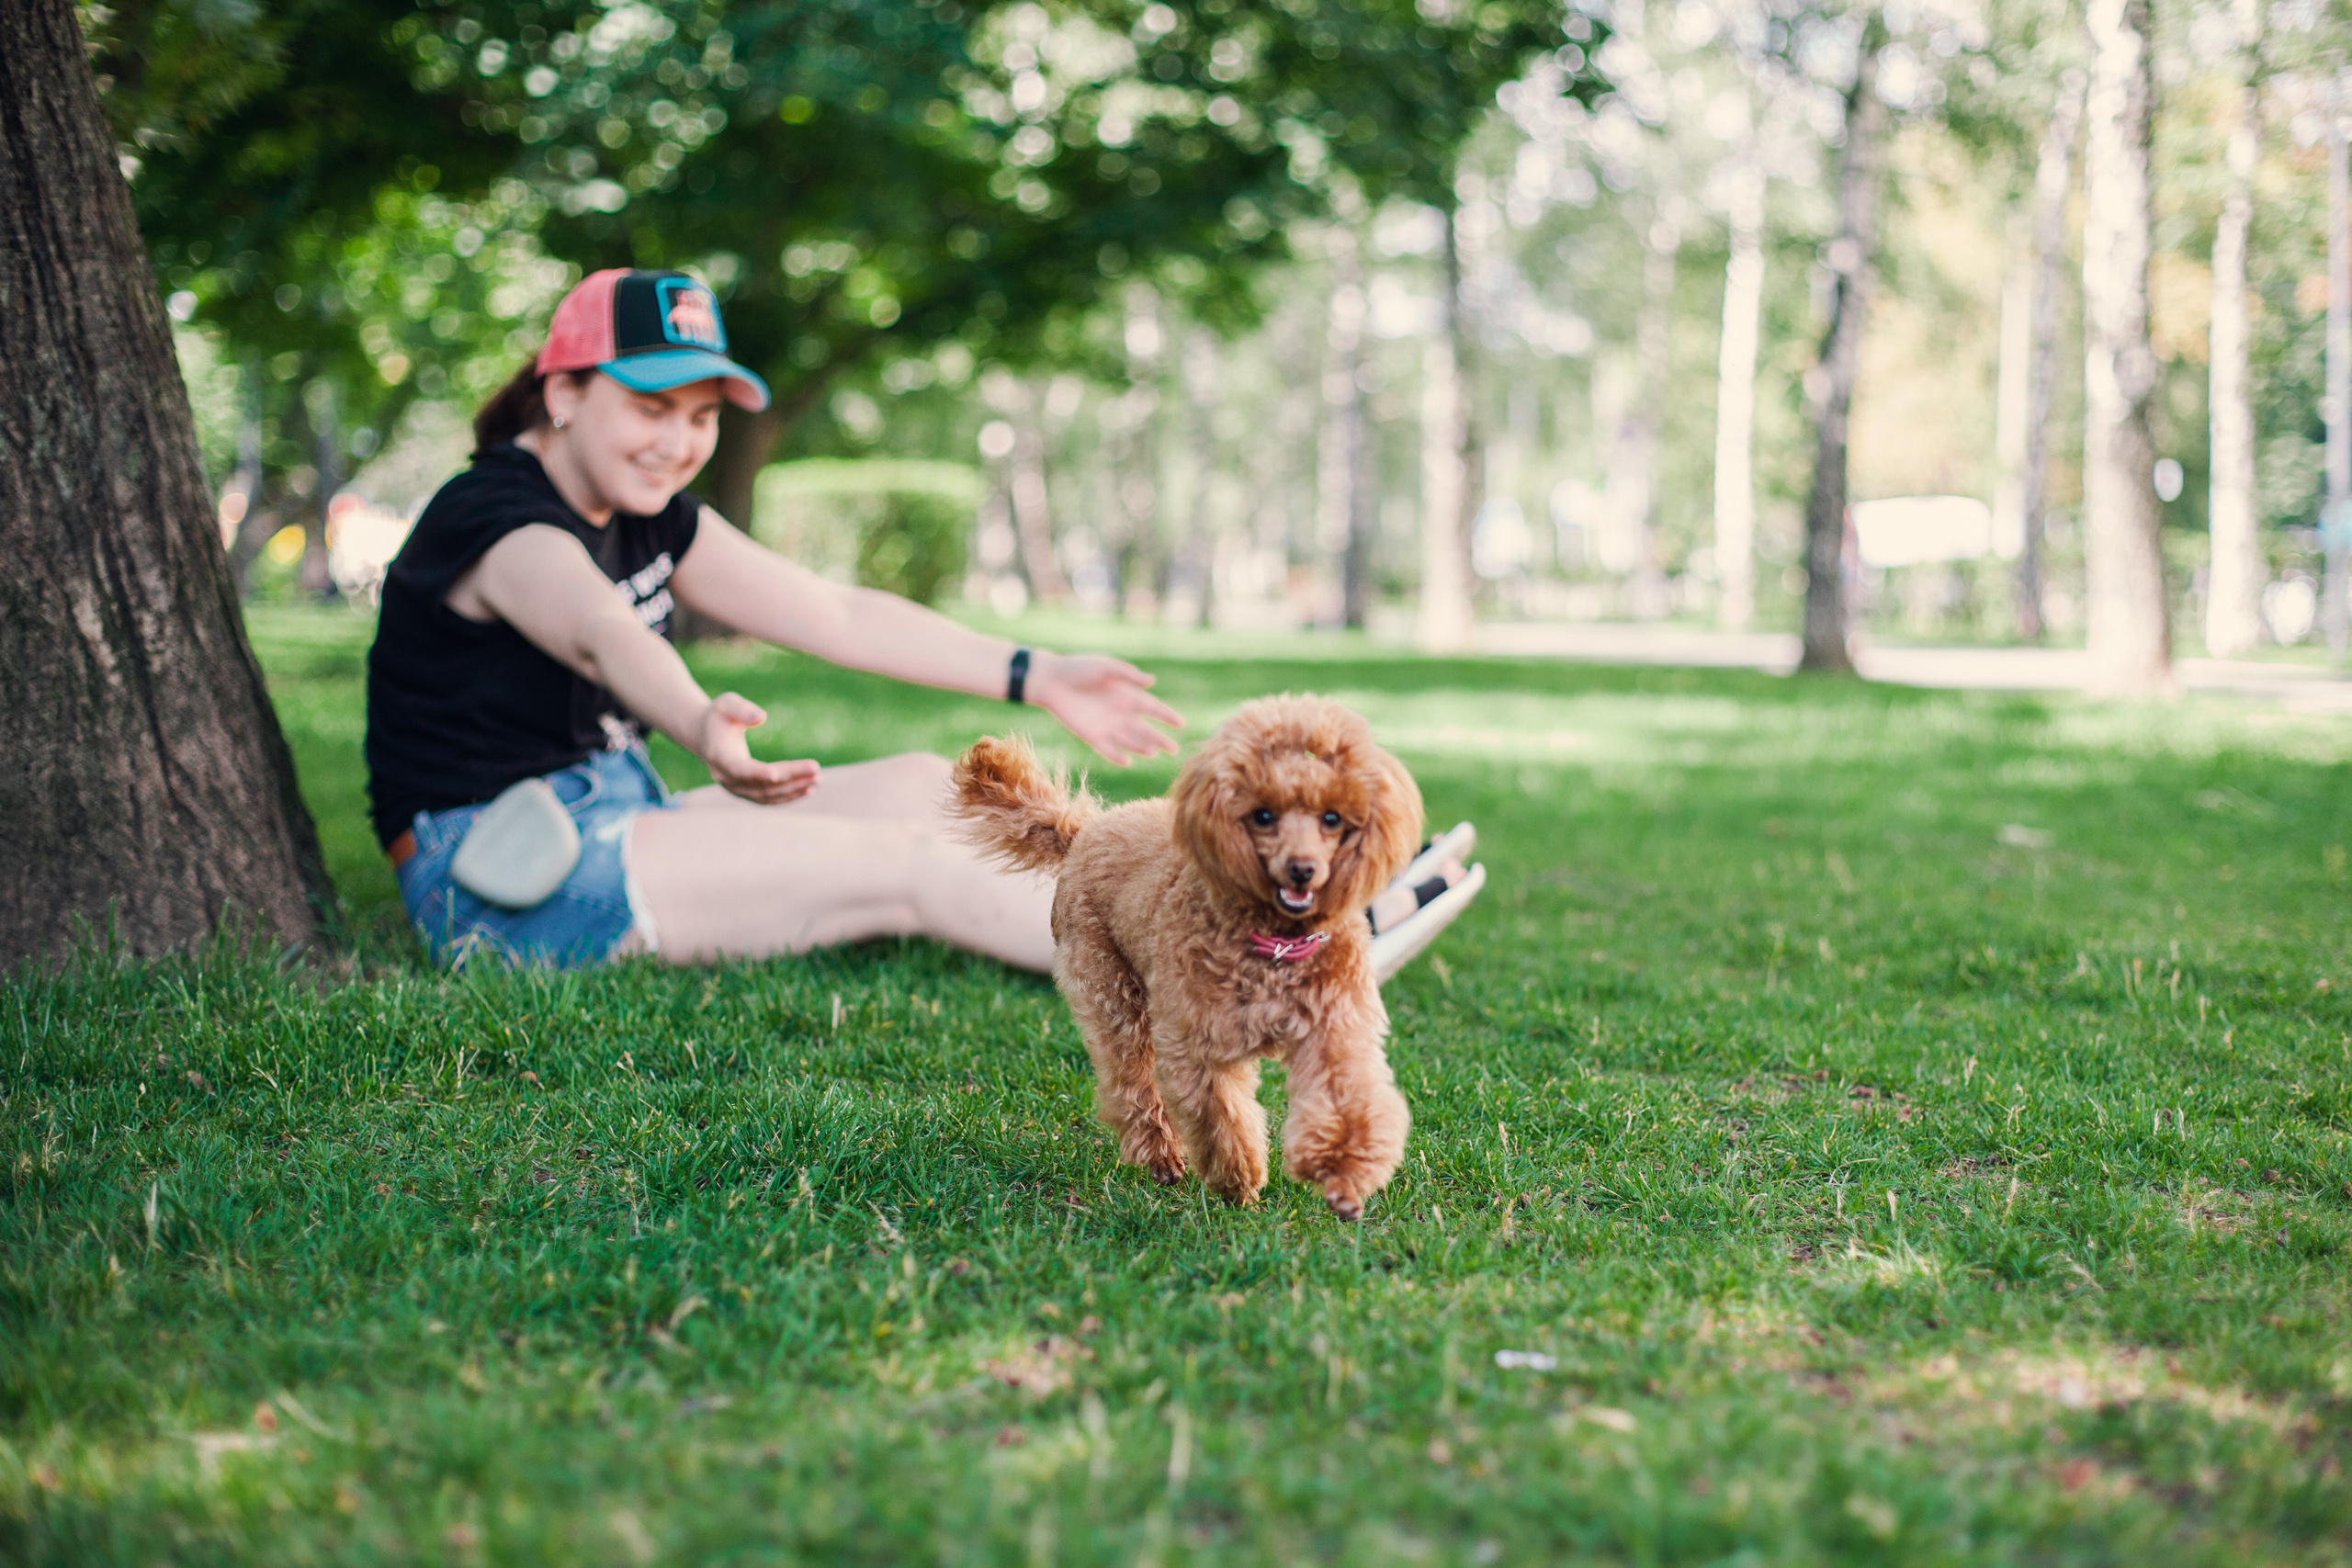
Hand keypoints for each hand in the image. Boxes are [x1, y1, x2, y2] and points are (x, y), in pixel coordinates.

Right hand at [695, 692, 819, 803]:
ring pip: (766, 795)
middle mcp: (725, 777)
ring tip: (817, 780)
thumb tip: (762, 717)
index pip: (740, 769)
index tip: (778, 773)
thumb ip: (742, 709)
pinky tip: (808, 790)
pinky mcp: (744, 792)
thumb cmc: (719, 715)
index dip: (758, 773)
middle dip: (789, 778)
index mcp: (719, 756)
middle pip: (760, 784)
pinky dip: (787, 796)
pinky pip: (768, 798)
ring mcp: (734, 788)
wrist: (706, 735)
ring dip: (793, 790)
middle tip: (816, 771)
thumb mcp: (727, 703)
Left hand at [1028, 652, 1183, 764]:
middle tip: (1174, 750)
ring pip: (1129, 740)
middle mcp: (1120, 712)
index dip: (1167, 716)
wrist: (1051, 681)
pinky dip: (1117, 755)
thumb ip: (1128, 674)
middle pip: (1145, 730)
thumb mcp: (1106, 667)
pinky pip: (1107, 749)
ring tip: (1152, 753)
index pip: (1153, 708)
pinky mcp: (1091, 735)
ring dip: (1140, 747)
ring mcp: (1106, 726)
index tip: (1181, 724)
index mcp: (1127, 694)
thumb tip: (1151, 682)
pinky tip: (1127, 761)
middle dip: (1159, 739)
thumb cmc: (1079, 668)